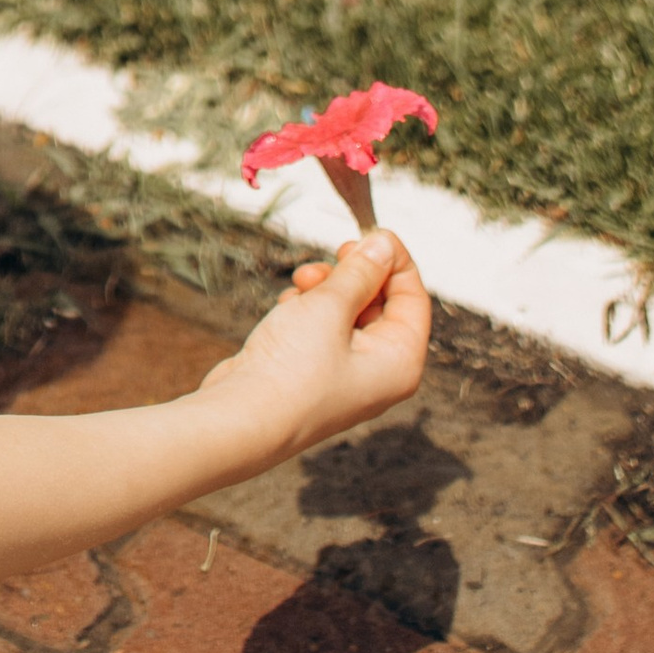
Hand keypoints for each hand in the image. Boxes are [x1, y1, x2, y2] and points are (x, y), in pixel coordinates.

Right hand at [196, 229, 430, 462]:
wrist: (240, 420)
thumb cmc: (293, 369)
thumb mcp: (330, 307)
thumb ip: (360, 272)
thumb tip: (384, 245)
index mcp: (400, 362)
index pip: (413, 298)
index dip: (395, 260)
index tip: (369, 232)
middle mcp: (380, 373)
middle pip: (381, 303)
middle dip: (352, 274)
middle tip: (332, 255)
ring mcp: (346, 375)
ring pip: (347, 312)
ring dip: (325, 289)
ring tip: (299, 284)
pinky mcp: (315, 374)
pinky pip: (322, 329)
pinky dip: (306, 311)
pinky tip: (286, 309)